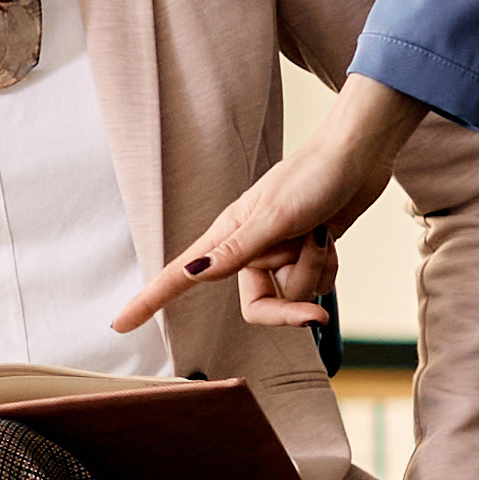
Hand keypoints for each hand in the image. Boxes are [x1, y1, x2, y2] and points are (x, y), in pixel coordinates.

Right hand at [116, 76, 429, 336]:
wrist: (358, 155)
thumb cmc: (313, 175)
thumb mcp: (272, 215)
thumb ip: (234, 250)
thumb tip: (192, 273)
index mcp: (228, 236)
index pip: (180, 275)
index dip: (150, 301)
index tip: (120, 324)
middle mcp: (249, 250)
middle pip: (259, 306)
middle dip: (292, 294)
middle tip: (314, 269)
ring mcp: (278, 254)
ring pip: (293, 294)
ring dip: (314, 268)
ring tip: (320, 232)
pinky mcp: (304, 254)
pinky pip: (314, 285)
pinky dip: (328, 265)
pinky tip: (329, 237)